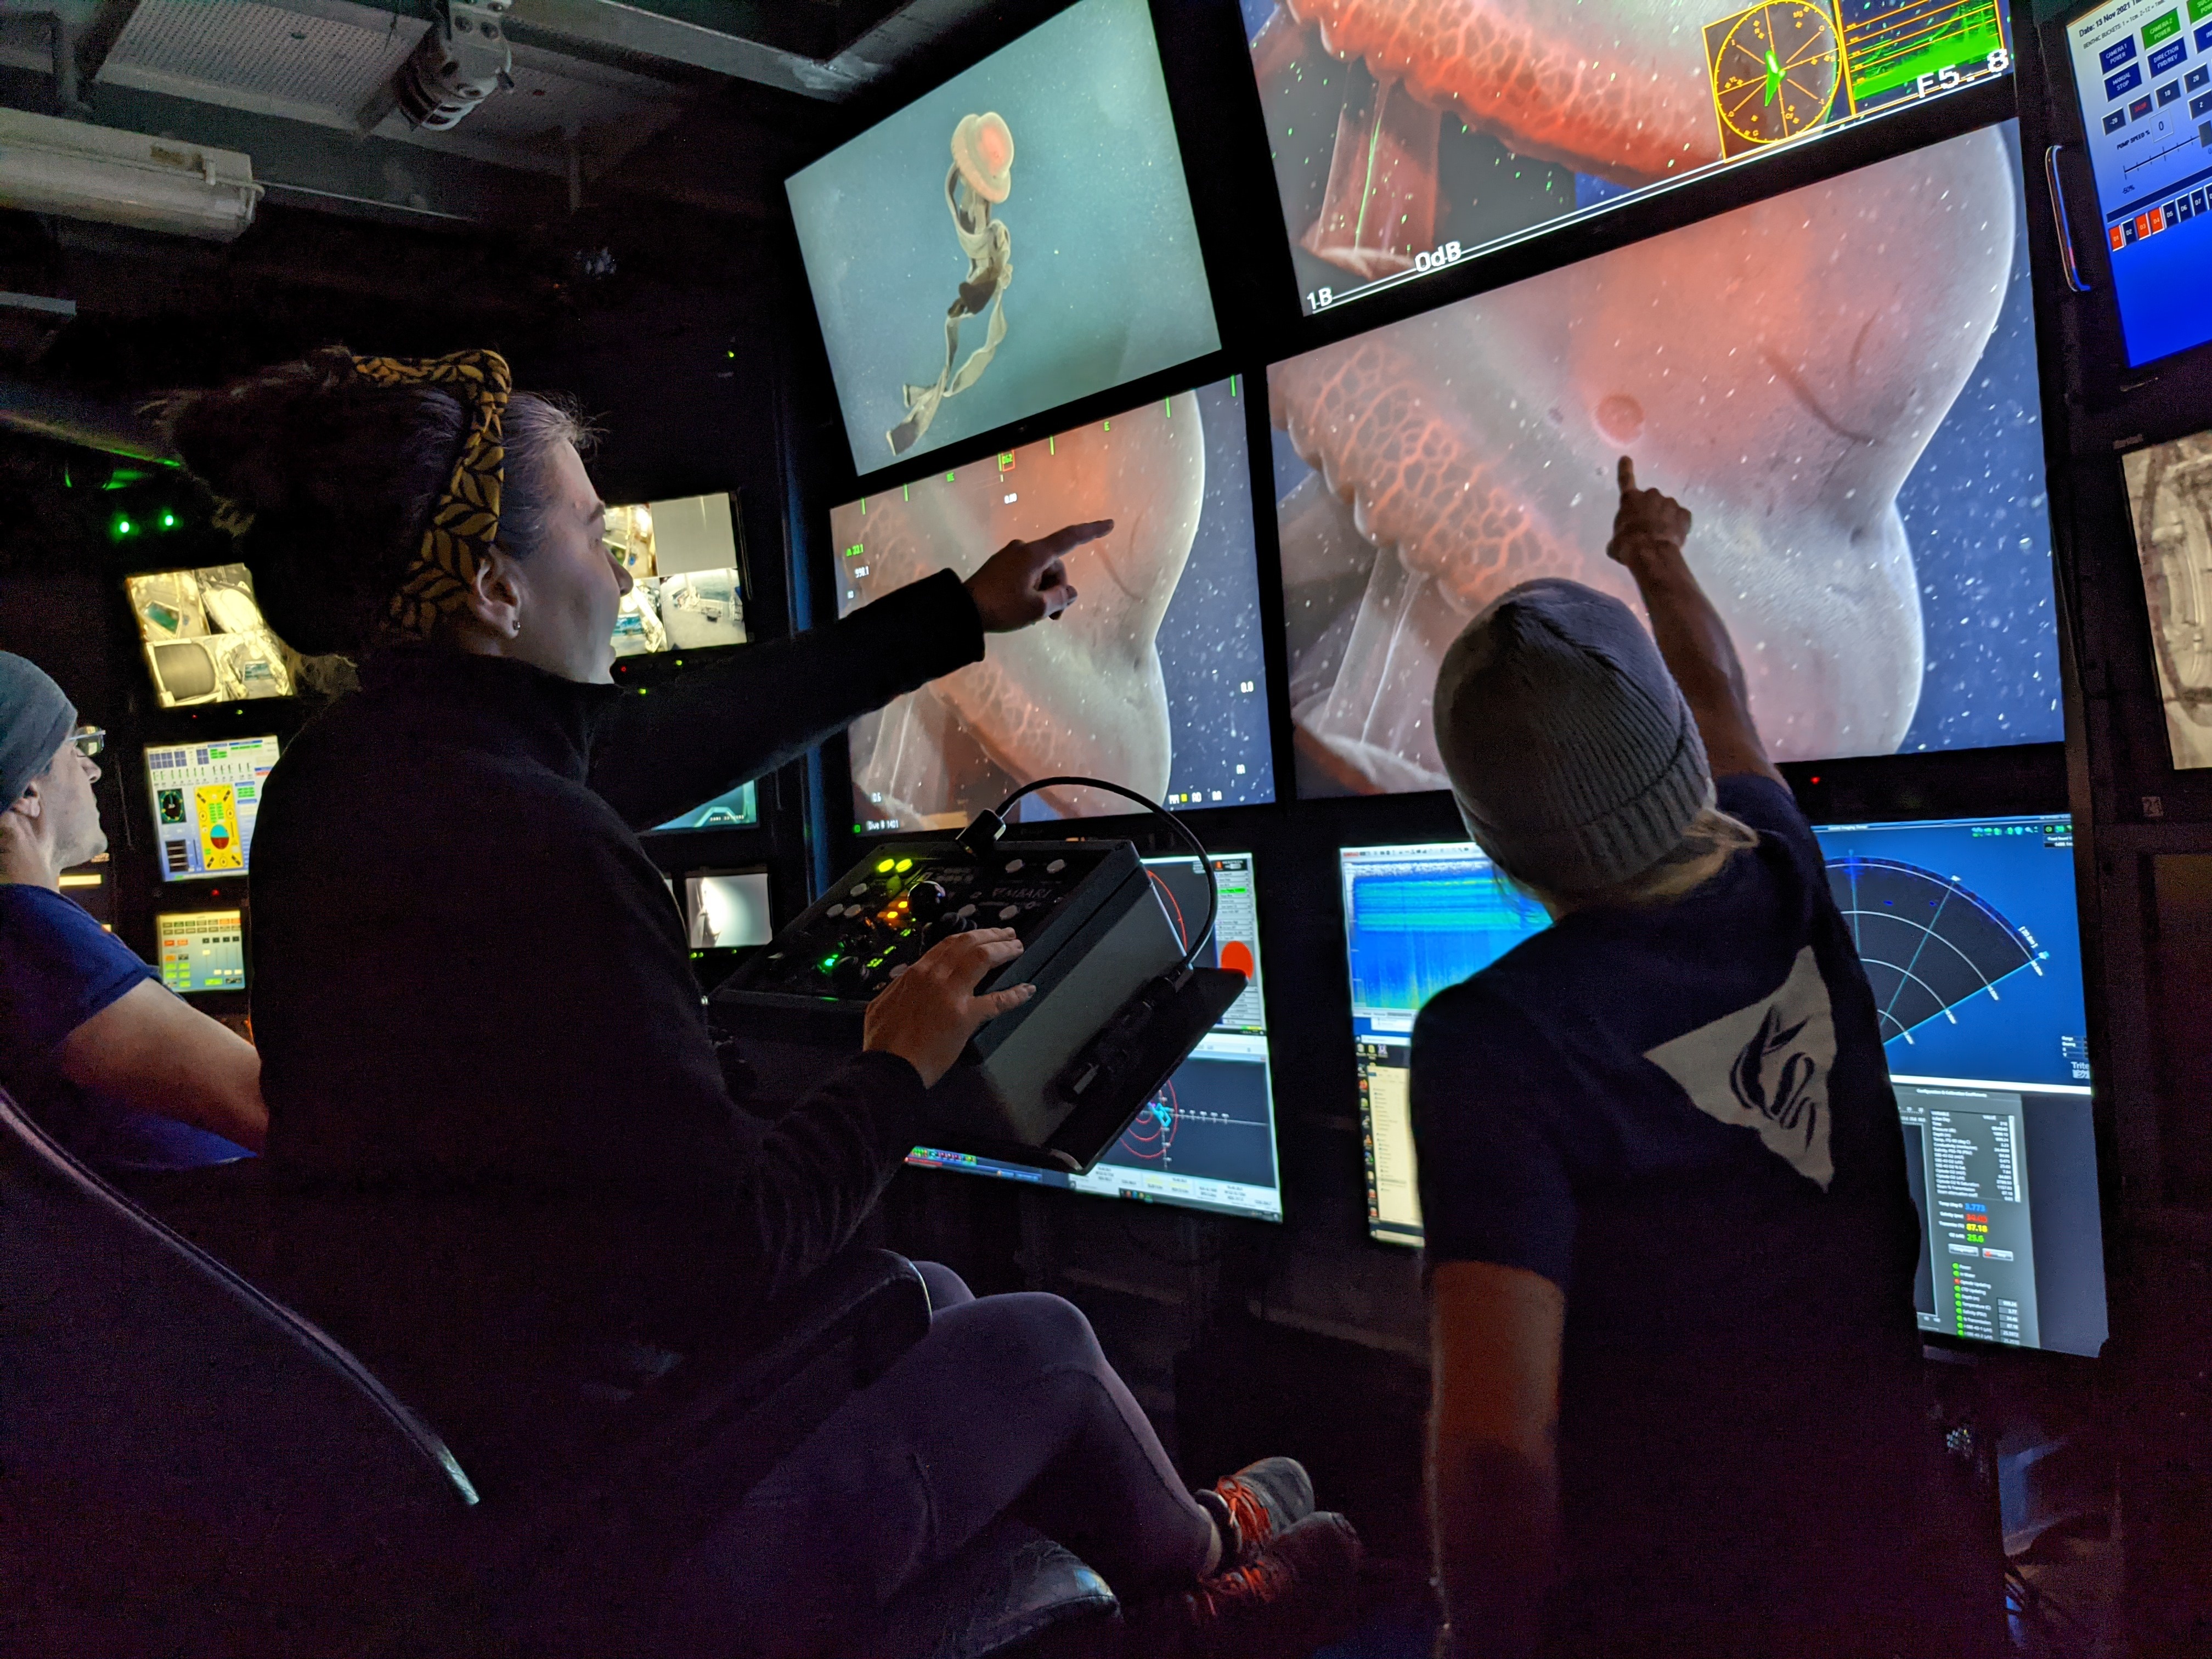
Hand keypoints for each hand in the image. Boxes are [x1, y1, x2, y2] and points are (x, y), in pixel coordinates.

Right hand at [862, 928, 1033, 1087]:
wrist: (887, 1066)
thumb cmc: (883, 1041)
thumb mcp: (883, 1004)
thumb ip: (899, 989)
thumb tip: (904, 982)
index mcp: (916, 973)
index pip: (948, 944)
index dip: (970, 937)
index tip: (981, 935)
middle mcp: (934, 976)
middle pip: (969, 943)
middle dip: (991, 935)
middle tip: (1007, 934)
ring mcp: (951, 994)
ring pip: (983, 958)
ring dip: (1003, 950)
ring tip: (1016, 948)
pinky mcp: (965, 1017)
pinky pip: (997, 1001)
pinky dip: (1015, 994)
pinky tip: (1027, 990)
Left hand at [965, 520, 1111, 630]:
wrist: (962, 610)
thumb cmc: (1002, 607)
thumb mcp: (1037, 608)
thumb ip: (1060, 598)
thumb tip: (1070, 593)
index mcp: (1034, 554)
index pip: (1069, 538)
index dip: (1091, 532)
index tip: (1109, 524)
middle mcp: (1023, 549)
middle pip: (1055, 566)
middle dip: (1058, 589)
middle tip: (1052, 618)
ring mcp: (1010, 557)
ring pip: (1040, 573)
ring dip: (1044, 593)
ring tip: (1035, 616)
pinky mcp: (1000, 566)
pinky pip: (1026, 575)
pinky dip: (1032, 590)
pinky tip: (1023, 608)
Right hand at [1606, 457, 1691, 567]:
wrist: (1651, 553)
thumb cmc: (1627, 545)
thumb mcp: (1615, 543)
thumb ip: (1619, 536)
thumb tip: (1619, 541)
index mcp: (1630, 500)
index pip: (1625, 480)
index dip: (1625, 469)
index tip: (1626, 458)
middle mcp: (1650, 495)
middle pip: (1650, 500)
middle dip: (1650, 510)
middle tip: (1647, 528)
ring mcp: (1669, 503)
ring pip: (1667, 509)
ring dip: (1664, 518)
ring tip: (1661, 536)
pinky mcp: (1684, 514)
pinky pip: (1681, 518)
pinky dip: (1678, 525)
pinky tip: (1673, 536)